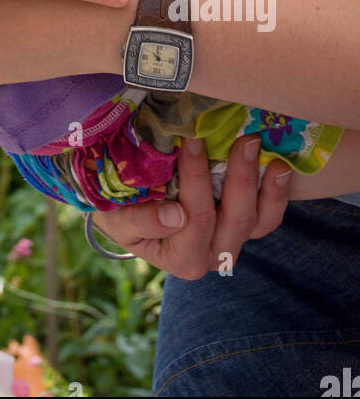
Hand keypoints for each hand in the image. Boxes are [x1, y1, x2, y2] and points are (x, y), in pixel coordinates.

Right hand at [89, 135, 292, 277]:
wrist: (128, 214)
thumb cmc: (119, 212)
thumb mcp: (117, 218)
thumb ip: (140, 220)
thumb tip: (175, 217)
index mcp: (182, 258)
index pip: (195, 218)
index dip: (196, 180)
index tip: (191, 139)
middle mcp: (212, 255)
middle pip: (236, 221)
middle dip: (241, 178)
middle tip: (243, 140)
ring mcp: (232, 242)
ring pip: (259, 221)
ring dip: (267, 187)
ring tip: (269, 154)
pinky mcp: (245, 227)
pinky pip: (268, 217)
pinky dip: (276, 193)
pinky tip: (281, 166)